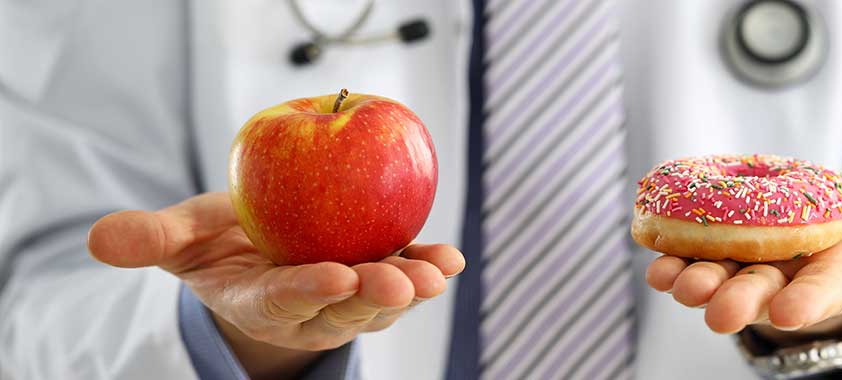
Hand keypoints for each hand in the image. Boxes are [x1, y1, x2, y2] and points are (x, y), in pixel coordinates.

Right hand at [87, 192, 463, 378]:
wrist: (261, 253)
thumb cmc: (222, 245)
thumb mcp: (183, 240)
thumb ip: (151, 240)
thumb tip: (99, 239)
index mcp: (262, 300)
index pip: (285, 300)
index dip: (307, 291)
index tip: (331, 278)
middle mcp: (312, 307)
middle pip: (344, 309)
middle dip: (370, 299)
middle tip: (395, 283)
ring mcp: (350, 298)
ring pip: (381, 301)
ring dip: (411, 288)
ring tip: (437, 273)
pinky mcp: (378, 279)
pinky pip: (406, 277)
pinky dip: (430, 268)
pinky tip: (452, 259)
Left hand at [646, 158, 841, 338]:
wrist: (824, 239)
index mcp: (841, 274)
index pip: (827, 291)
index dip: (809, 300)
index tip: (788, 310)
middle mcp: (791, 279)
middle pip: (763, 294)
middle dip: (741, 301)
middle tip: (719, 309)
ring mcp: (751, 269)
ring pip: (720, 281)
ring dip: (698, 283)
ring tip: (678, 283)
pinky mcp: (719, 252)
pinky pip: (693, 259)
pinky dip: (673, 260)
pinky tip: (656, 261)